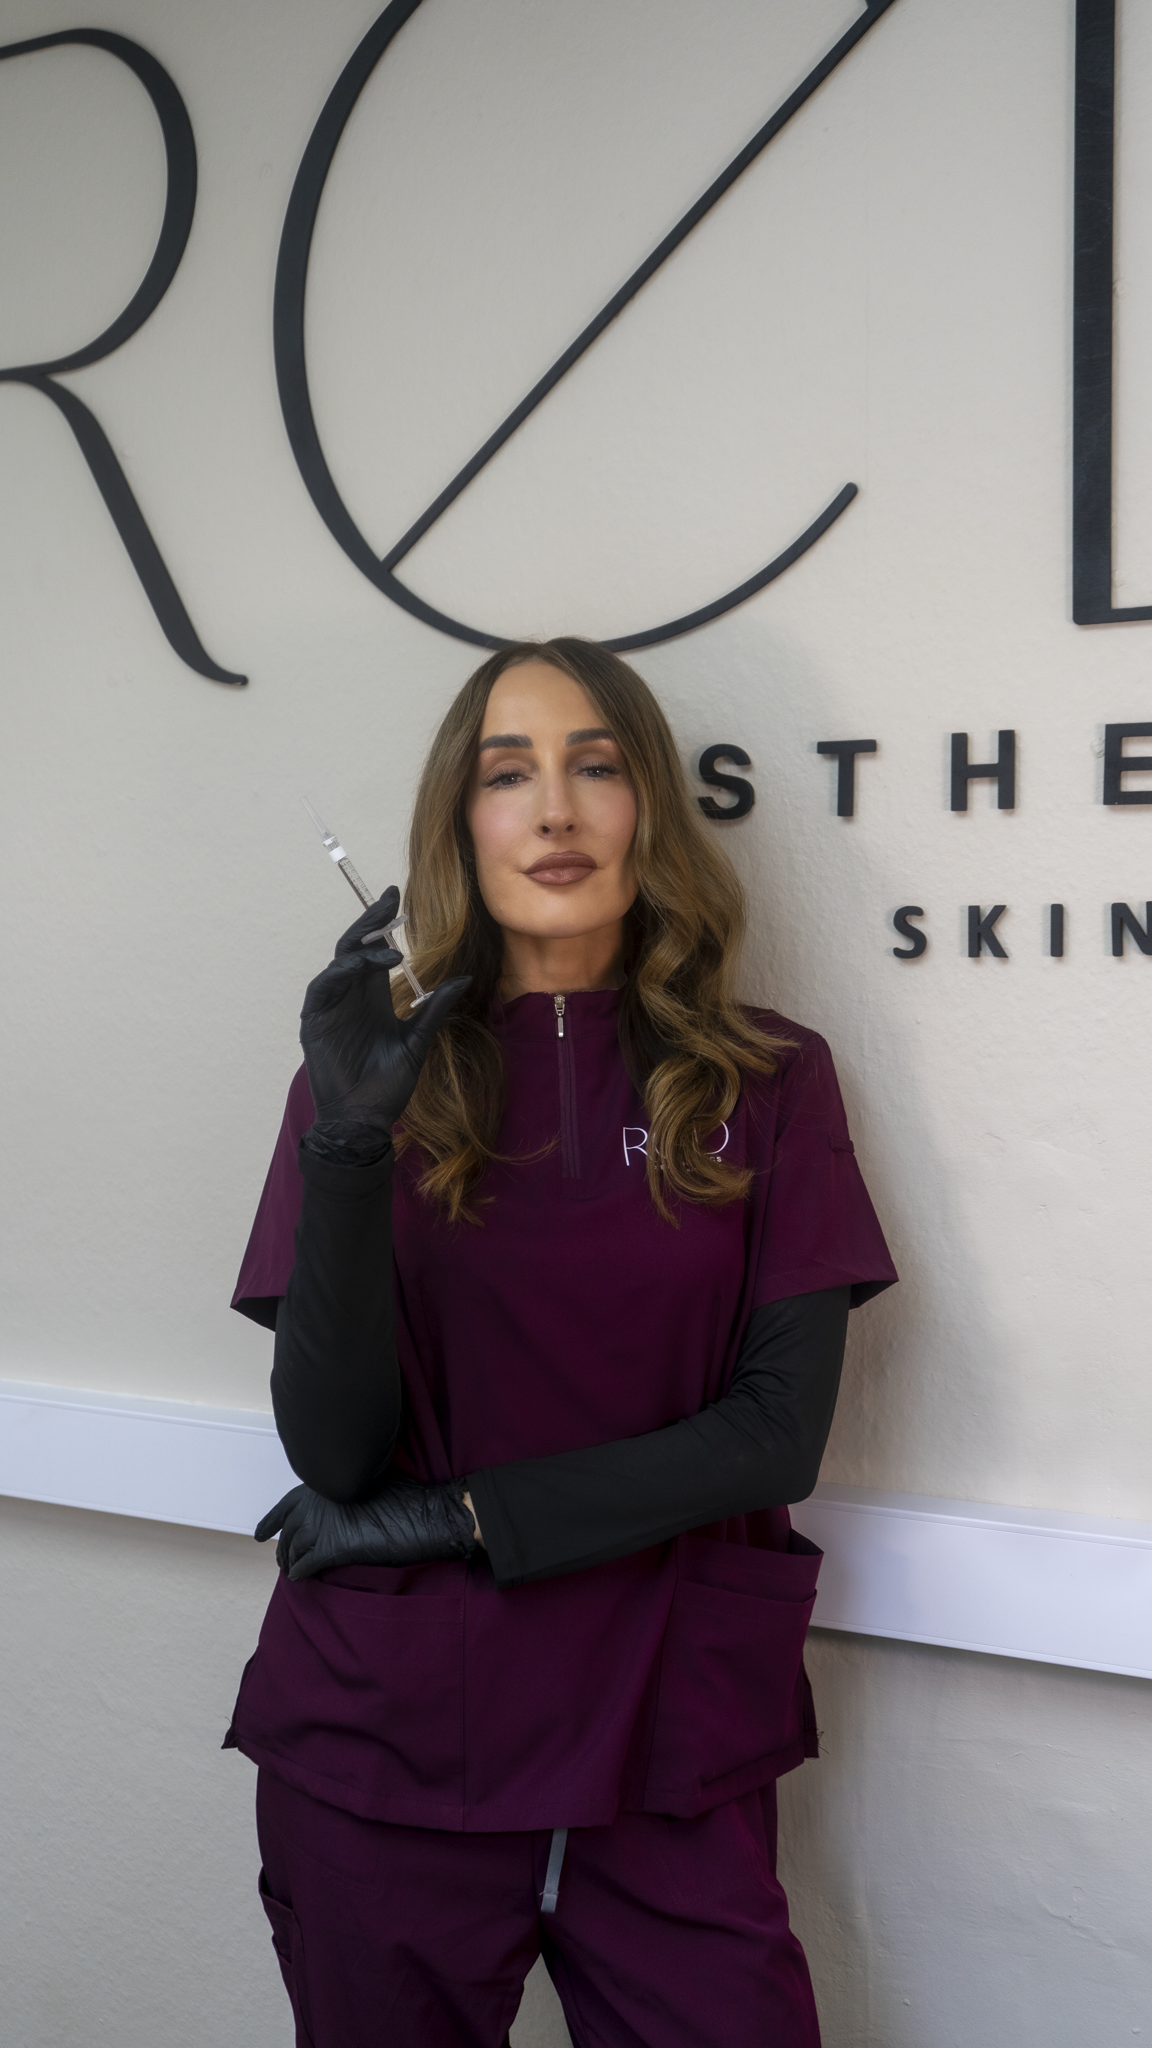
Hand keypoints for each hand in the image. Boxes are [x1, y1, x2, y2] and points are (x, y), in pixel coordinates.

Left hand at [254, 1469, 477, 1579]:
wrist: (426, 1514)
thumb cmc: (406, 1495)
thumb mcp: (372, 1480)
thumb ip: (347, 1488)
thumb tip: (341, 1495)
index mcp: (323, 1484)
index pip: (285, 1506)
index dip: (270, 1521)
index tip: (260, 1534)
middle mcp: (317, 1503)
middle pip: (287, 1533)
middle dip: (283, 1548)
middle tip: (284, 1560)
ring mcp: (322, 1526)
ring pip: (293, 1550)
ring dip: (290, 1562)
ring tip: (293, 1571)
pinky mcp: (333, 1549)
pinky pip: (305, 1565)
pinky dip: (300, 1573)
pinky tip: (301, 1578)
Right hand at [299, 886, 467, 1155]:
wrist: (364, 1119)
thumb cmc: (388, 1085)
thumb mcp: (418, 1040)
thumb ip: (434, 1008)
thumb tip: (463, 977)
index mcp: (374, 995)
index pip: (376, 948)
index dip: (384, 922)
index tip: (397, 896)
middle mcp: (351, 995)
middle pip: (356, 946)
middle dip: (371, 921)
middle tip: (389, 901)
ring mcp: (331, 1006)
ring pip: (340, 962)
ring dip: (361, 949)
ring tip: (389, 948)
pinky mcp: (314, 1020)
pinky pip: (323, 987)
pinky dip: (339, 973)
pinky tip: (358, 967)